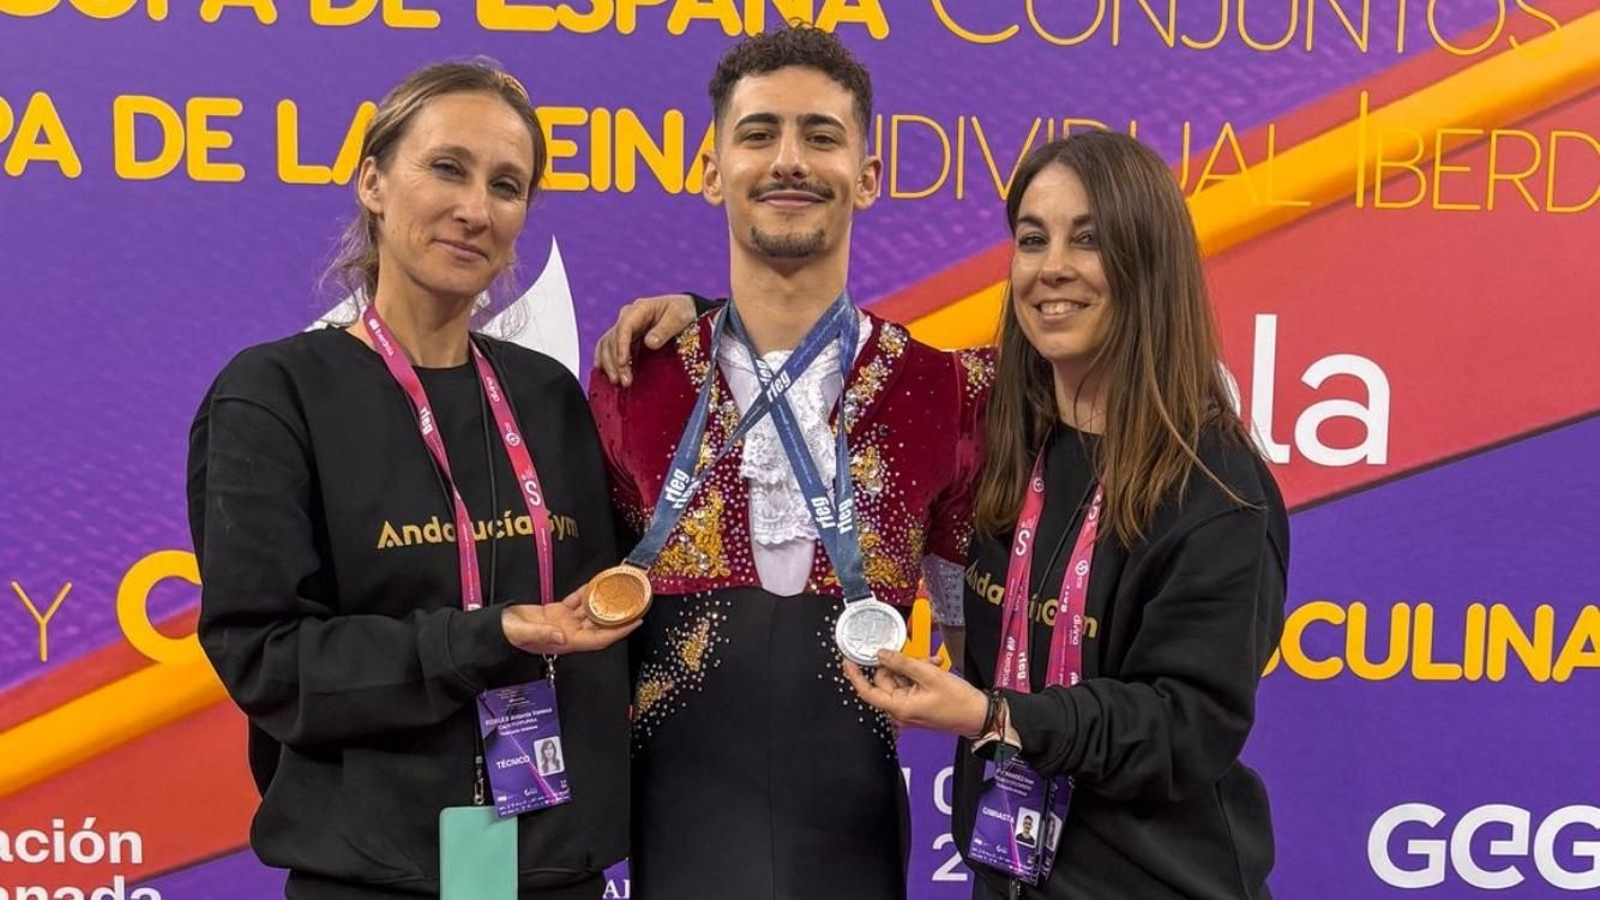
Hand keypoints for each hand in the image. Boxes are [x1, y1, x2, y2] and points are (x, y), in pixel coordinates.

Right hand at [501, 585, 641, 654]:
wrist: (495, 628)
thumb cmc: (507, 634)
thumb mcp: (522, 633)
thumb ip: (543, 633)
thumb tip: (563, 634)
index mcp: (565, 641)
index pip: (599, 638)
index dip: (619, 631)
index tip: (635, 621)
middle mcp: (569, 633)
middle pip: (600, 625)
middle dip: (618, 616)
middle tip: (634, 601)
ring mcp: (564, 622)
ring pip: (590, 612)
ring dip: (604, 602)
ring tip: (618, 590)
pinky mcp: (556, 612)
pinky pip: (576, 602)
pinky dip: (586, 593)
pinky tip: (595, 584)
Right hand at [593, 293, 698, 386]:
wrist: (683, 309)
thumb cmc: (682, 311)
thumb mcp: (679, 317)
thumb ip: (665, 329)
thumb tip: (649, 343)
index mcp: (639, 309)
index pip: (624, 327)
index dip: (621, 346)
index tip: (623, 363)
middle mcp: (627, 317)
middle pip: (613, 339)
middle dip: (616, 362)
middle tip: (624, 381)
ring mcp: (624, 327)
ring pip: (607, 345)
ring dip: (609, 364)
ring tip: (616, 382)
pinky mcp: (624, 337)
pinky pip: (608, 347)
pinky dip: (604, 360)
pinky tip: (603, 372)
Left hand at [843, 649, 989, 736]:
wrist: (979, 716)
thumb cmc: (958, 702)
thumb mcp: (929, 675)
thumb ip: (902, 663)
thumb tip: (881, 654)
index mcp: (899, 707)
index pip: (867, 691)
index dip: (855, 675)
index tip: (848, 659)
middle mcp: (900, 710)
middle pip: (886, 679)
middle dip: (900, 664)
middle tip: (919, 658)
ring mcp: (909, 707)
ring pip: (900, 678)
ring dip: (914, 667)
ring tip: (933, 663)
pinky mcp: (918, 704)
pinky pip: (911, 683)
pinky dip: (921, 673)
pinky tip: (935, 667)